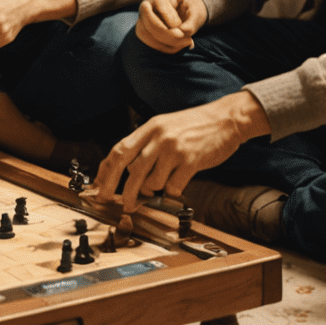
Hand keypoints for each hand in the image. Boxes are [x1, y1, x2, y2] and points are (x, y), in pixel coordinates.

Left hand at [88, 92, 269, 212]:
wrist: (226, 119)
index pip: (119, 150)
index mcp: (150, 128)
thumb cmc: (195, 126)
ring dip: (155, 189)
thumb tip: (131, 173)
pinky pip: (173, 187)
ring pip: (153, 182)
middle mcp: (159, 137)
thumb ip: (148, 147)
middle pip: (132, 170)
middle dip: (123, 192)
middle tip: (123, 206)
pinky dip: (173, 190)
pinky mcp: (191, 162)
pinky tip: (180, 181)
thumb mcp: (165, 128)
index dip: (106, 171)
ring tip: (166, 180)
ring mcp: (174, 149)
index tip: (99, 187)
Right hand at [135, 0, 207, 53]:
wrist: (183, 9)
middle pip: (152, 26)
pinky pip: (151, 45)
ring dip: (169, 45)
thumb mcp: (196, 10)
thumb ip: (192, 21)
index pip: (162, 12)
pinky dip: (167, 49)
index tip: (187, 28)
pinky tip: (179, 46)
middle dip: (171, 37)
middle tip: (188, 41)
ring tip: (185, 43)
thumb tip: (184, 31)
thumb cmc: (190, 8)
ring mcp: (142, 20)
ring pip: (149, 37)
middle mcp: (146, 7)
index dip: (175, 24)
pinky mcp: (143, 32)